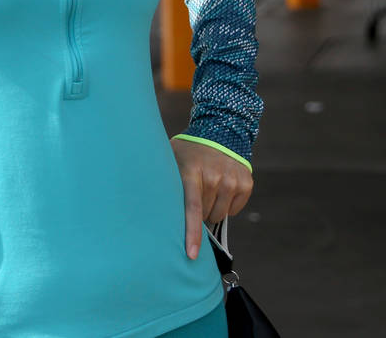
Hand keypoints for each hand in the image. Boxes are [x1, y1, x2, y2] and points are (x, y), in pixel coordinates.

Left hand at [170, 138, 253, 259]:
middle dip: (199, 212)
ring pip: (220, 215)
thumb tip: (139, 205)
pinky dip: (227, 204)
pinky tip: (222, 188)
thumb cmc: (188, 151)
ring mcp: (232, 179)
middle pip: (206, 215)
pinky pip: (234, 209)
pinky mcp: (246, 182)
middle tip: (195, 194)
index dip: (192, 233)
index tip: (191, 254)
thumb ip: (159, 179)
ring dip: (213, 209)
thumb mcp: (170, 158)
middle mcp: (215, 176)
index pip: (192, 208)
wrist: (220, 131)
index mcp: (192, 172)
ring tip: (208, 190)